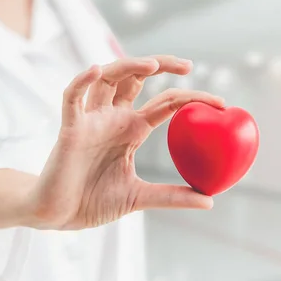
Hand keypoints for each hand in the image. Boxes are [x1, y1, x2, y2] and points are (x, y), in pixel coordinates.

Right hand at [26, 56, 223, 229]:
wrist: (59, 215)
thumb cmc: (93, 201)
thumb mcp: (140, 196)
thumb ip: (172, 196)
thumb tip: (210, 200)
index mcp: (132, 130)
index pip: (166, 104)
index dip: (191, 97)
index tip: (221, 103)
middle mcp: (113, 118)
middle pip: (137, 78)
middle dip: (161, 65)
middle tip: (189, 65)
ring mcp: (91, 120)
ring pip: (107, 79)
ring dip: (127, 66)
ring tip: (152, 65)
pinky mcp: (70, 128)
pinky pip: (72, 98)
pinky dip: (82, 82)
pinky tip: (97, 70)